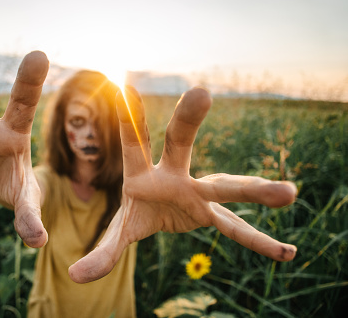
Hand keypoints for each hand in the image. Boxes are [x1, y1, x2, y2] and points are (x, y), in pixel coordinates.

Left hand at [69, 86, 297, 282]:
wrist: (160, 214)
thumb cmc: (138, 211)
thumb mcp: (120, 233)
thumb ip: (103, 252)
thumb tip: (75, 278)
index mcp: (140, 173)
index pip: (132, 142)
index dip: (128, 118)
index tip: (123, 87)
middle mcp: (172, 174)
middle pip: (180, 143)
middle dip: (187, 120)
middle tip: (200, 92)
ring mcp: (196, 193)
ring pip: (224, 186)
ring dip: (253, 189)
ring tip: (289, 193)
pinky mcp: (210, 213)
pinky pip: (235, 228)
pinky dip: (259, 242)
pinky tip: (286, 254)